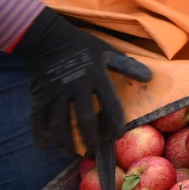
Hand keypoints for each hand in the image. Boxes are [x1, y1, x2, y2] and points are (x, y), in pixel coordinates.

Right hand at [12, 8, 150, 153]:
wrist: (47, 36)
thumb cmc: (81, 45)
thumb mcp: (106, 51)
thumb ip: (127, 66)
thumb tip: (150, 77)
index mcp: (96, 76)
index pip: (110, 103)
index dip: (115, 122)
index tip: (118, 136)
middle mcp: (77, 86)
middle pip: (85, 118)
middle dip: (90, 137)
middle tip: (93, 149)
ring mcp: (57, 91)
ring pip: (60, 122)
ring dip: (64, 140)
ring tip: (69, 154)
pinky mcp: (40, 94)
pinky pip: (38, 117)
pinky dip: (40, 132)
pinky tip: (46, 146)